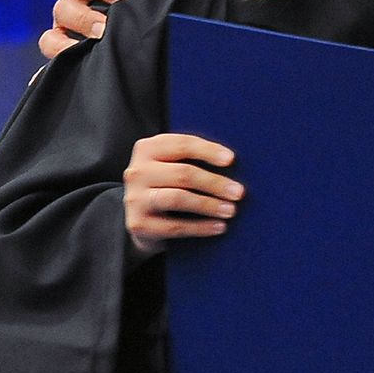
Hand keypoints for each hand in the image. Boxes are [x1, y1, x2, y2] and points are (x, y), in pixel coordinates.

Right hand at [124, 133, 242, 255]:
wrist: (141, 217)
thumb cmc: (168, 184)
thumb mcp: (172, 165)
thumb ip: (193, 158)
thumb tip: (232, 162)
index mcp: (147, 148)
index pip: (182, 144)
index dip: (208, 151)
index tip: (231, 159)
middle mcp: (137, 171)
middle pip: (183, 173)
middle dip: (215, 183)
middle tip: (239, 192)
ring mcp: (135, 198)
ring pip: (178, 198)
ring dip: (208, 204)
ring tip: (230, 210)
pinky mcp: (138, 224)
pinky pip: (174, 226)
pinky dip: (200, 227)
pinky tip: (218, 227)